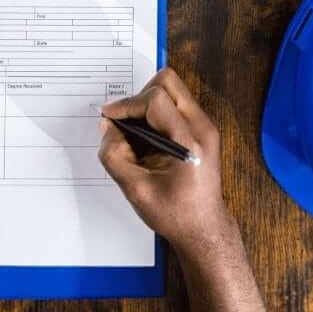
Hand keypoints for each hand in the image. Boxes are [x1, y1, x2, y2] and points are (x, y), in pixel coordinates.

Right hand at [98, 68, 232, 253]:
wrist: (204, 229)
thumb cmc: (177, 215)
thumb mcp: (136, 189)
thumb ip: (114, 155)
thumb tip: (107, 128)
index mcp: (190, 142)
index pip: (155, 100)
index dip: (126, 105)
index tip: (109, 116)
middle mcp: (202, 128)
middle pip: (168, 82)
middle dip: (139, 97)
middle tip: (124, 121)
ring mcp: (205, 127)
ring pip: (172, 90)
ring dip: (147, 104)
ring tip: (134, 133)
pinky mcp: (202, 130)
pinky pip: (176, 105)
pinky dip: (155, 113)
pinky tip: (146, 139)